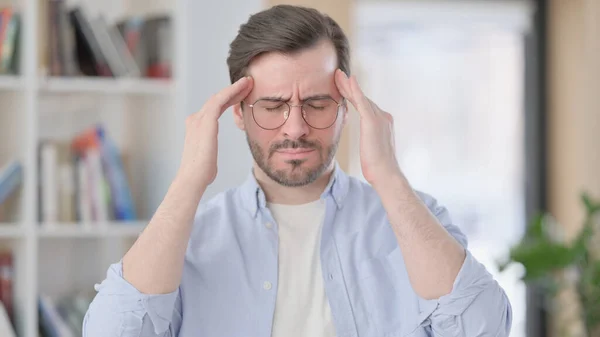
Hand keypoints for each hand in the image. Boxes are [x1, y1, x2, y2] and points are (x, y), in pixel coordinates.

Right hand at [177, 76, 253, 187]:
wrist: (193, 178)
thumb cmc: (202, 173)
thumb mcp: (207, 157)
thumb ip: (208, 150)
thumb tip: (210, 156)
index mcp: (196, 127)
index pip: (214, 108)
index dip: (229, 99)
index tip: (242, 94)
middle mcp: (196, 120)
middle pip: (217, 99)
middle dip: (233, 91)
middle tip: (248, 83)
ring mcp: (199, 119)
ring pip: (220, 97)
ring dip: (235, 88)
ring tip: (249, 82)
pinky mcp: (206, 121)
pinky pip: (220, 100)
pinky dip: (232, 91)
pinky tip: (243, 86)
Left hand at [334, 69, 400, 187]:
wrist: (385, 173)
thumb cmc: (378, 167)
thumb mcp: (372, 150)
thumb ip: (370, 140)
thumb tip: (367, 143)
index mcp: (382, 122)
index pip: (365, 105)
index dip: (354, 95)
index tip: (344, 87)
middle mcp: (383, 117)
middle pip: (362, 98)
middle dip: (349, 86)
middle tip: (338, 74)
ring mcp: (379, 117)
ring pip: (360, 97)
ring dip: (348, 85)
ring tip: (337, 74)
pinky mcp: (372, 121)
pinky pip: (361, 101)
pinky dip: (355, 89)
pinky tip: (349, 79)